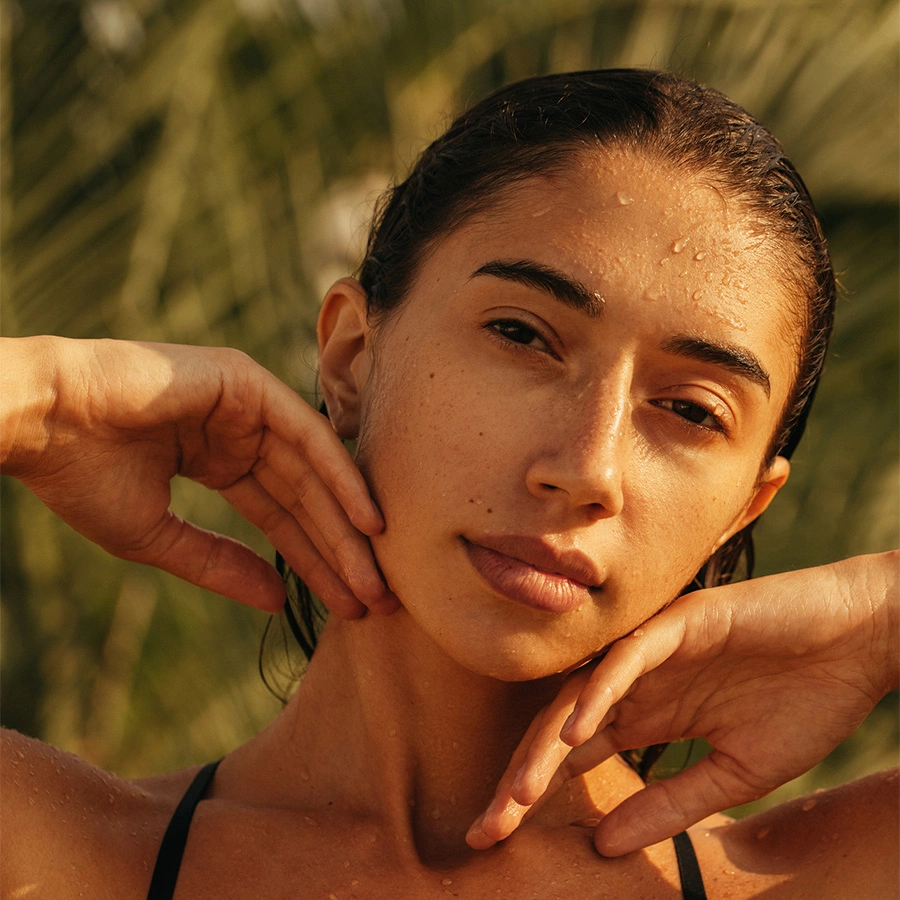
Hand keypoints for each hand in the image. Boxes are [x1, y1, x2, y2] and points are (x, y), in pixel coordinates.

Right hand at [1, 336, 398, 614]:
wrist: (40, 422)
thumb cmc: (81, 477)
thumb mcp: (158, 537)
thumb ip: (220, 564)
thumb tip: (276, 600)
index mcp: (218, 458)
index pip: (280, 516)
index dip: (313, 561)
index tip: (345, 605)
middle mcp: (242, 429)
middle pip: (305, 498)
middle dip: (340, 551)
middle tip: (376, 601)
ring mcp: (248, 402)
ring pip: (313, 471)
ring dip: (348, 524)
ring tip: (377, 576)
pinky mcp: (249, 383)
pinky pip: (307, 437)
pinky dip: (340, 478)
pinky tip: (367, 523)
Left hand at [467, 553, 898, 854]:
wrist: (857, 646)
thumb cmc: (803, 703)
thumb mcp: (733, 776)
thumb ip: (669, 804)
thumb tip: (603, 844)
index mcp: (646, 715)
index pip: (574, 756)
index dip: (535, 793)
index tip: (498, 837)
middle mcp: (635, 683)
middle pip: (561, 730)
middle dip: (523, 779)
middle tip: (487, 828)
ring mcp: (652, 651)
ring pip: (580, 695)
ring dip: (548, 744)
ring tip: (519, 794)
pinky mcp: (678, 623)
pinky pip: (626, 659)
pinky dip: (600, 692)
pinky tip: (577, 733)